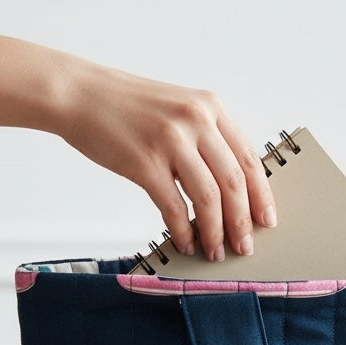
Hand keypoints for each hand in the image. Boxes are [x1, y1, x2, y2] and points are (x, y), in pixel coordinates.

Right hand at [56, 64, 276, 260]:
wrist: (78, 93)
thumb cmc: (127, 106)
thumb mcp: (179, 110)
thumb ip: (207, 140)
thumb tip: (231, 190)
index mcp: (211, 108)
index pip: (249, 159)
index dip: (262, 196)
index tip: (267, 220)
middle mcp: (196, 121)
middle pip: (234, 183)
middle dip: (243, 222)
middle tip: (245, 246)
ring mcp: (170, 141)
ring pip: (209, 199)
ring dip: (215, 232)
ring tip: (216, 251)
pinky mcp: (144, 162)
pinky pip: (174, 207)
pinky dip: (183, 230)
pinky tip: (186, 243)